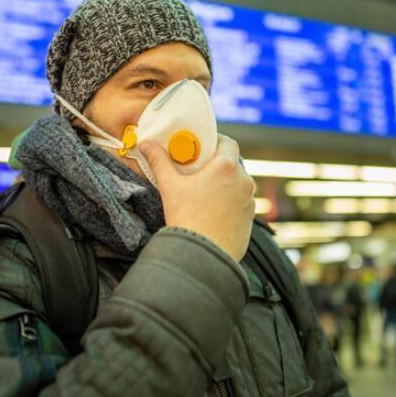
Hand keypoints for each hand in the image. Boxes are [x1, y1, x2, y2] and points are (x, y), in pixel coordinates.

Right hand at [139, 134, 254, 261]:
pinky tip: (212, 211)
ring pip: (237, 184)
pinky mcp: (250, 219)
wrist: (203, 255)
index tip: (202, 147)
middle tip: (198, 170)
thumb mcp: (170, 186)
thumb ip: (159, 161)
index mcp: (227, 167)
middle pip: (232, 164)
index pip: (228, 142)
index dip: (216, 141)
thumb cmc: (187, 218)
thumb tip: (146, 144)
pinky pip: (241, 203)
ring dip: (224, 184)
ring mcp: (249, 201)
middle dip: (217, 164)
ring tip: (204, 192)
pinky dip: (230, 202)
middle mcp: (244, 181)